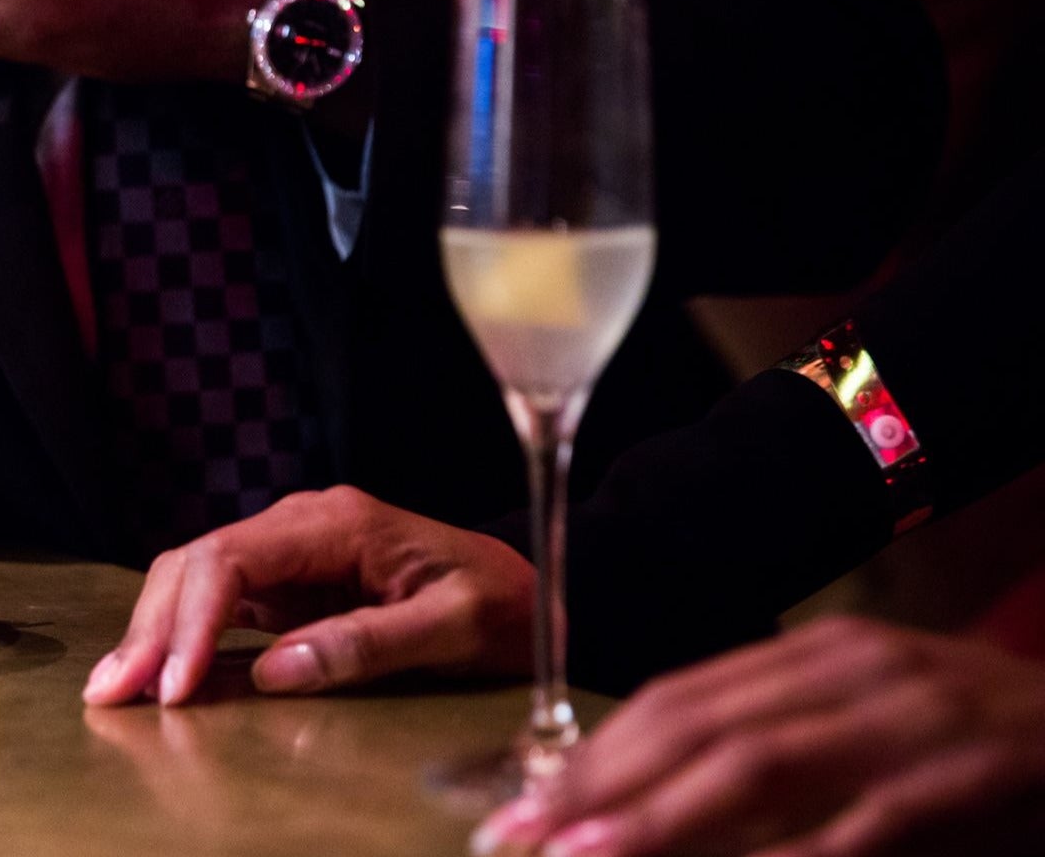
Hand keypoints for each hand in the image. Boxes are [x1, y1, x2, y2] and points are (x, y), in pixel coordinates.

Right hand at [82, 486, 535, 705]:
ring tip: (115, 687)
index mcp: (337, 521)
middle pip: (197, 561)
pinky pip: (216, 599)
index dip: (191, 620)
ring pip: (194, 575)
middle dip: (150, 626)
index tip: (174, 685)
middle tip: (113, 693)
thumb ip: (367, 643)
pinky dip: (178, 634)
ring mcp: (290, 550)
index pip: (233, 557)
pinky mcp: (288, 581)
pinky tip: (154, 672)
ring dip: (152, 629)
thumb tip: (272, 671)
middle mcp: (302, 524)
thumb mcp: (454, 626)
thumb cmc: (501, 602)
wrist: (527, 585)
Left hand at [473, 617, 1044, 856]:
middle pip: (698, 728)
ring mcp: (912, 718)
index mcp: (815, 657)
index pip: (676, 700)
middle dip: (600, 788)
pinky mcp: (972, 772)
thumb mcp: (862, 721)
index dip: (593, 755)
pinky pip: (868, 822)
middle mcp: (851, 672)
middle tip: (522, 838)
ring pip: (762, 766)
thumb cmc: (970, 740)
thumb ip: (769, 741)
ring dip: (663, 819)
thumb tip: (644, 793)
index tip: (522, 804)